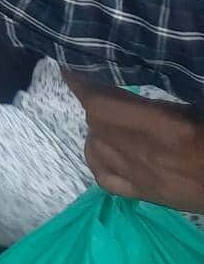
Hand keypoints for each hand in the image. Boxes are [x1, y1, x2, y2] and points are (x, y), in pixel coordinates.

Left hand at [69, 76, 203, 210]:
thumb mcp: (195, 112)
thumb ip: (161, 102)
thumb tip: (125, 86)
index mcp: (163, 126)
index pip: (101, 102)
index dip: (82, 84)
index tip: (72, 68)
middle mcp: (144, 151)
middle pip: (96, 121)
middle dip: (95, 103)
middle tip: (102, 92)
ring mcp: (141, 177)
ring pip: (94, 146)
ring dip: (96, 129)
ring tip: (109, 121)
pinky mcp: (144, 196)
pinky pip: (103, 178)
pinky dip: (98, 160)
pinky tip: (106, 150)